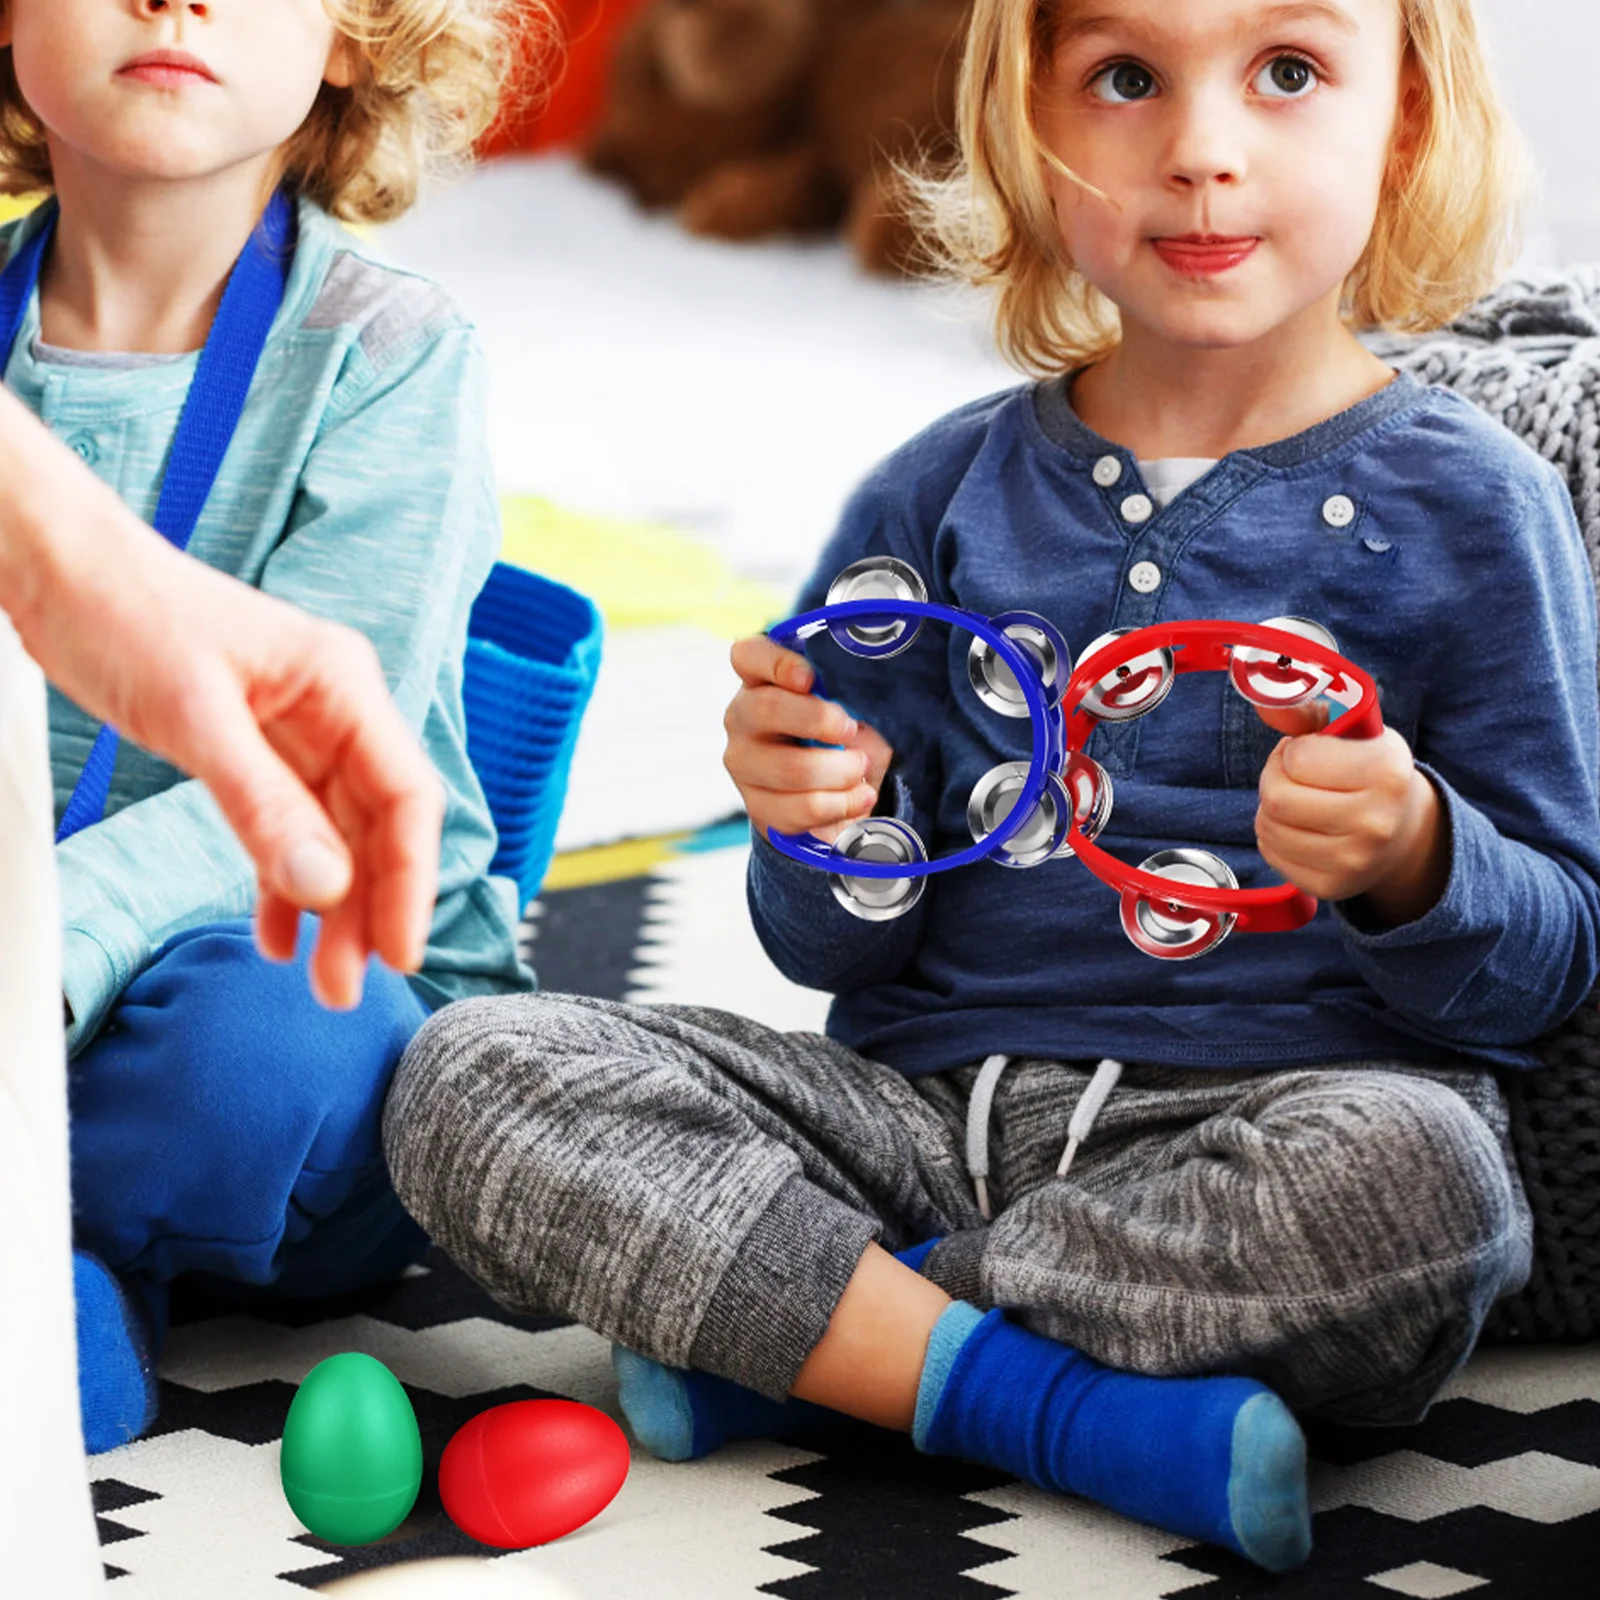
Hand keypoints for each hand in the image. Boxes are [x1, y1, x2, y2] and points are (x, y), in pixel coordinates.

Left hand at [4, 397, 442, 1008]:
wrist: (56, 566)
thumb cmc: (124, 610)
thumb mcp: (194, 716)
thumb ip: (264, 804)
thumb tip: (326, 886)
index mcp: (343, 686)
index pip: (405, 797)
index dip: (410, 878)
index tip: (399, 949)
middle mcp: (334, 710)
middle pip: (376, 827)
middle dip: (370, 908)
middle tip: (349, 985)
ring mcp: (296, 731)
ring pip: (335, 836)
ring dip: (331, 907)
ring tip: (323, 975)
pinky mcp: (254, 749)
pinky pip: (287, 828)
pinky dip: (283, 882)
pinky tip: (276, 931)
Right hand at [724, 634, 893, 842]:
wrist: (815, 788)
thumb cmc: (829, 732)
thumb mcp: (839, 704)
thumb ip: (847, 701)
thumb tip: (861, 734)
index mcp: (759, 680)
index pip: (748, 655)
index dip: (777, 663)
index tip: (809, 679)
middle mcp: (741, 719)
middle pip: (767, 709)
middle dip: (821, 721)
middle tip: (853, 730)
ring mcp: (744, 765)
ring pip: (791, 769)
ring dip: (841, 771)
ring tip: (862, 770)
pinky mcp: (759, 807)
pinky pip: (802, 810)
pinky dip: (841, 806)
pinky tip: (860, 798)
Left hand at [1253, 701, 1448, 924]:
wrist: (1403, 832)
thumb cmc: (1368, 772)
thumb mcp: (1351, 732)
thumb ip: (1304, 712)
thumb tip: (1262, 698)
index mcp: (1387, 772)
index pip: (1298, 758)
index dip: (1294, 751)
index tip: (1311, 752)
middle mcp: (1376, 821)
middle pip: (1277, 797)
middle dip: (1274, 778)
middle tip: (1293, 776)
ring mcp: (1354, 860)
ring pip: (1268, 826)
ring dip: (1271, 809)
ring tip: (1300, 801)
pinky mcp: (1331, 886)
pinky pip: (1271, 854)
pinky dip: (1275, 836)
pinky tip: (1301, 828)